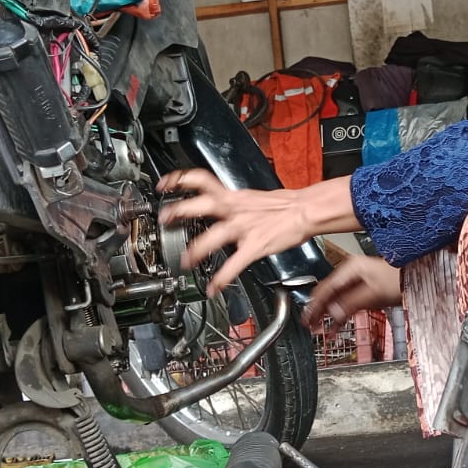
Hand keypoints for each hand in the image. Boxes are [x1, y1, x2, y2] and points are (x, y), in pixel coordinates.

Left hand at [156, 169, 315, 295]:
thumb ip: (232, 204)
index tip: (164, 185)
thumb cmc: (282, 206)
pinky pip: (234, 263)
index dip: (179, 180)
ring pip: (213, 236)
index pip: (201, 180)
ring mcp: (243, 228)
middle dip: (178, 212)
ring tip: (185, 262)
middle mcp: (234, 209)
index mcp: (232, 197)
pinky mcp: (254, 245)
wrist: (304, 211)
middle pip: (201, 205)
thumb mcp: (251, 198)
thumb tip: (219, 207)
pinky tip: (214, 287)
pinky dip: (222, 278)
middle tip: (164, 220)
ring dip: (196, 250)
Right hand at [301, 256, 401, 328]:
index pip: (325, 288)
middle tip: (309, 325)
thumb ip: (350, 304)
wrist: (416, 277)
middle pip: (327, 293)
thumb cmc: (399, 280)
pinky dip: (340, 313)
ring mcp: (356, 280)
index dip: (314, 305)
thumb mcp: (373, 294)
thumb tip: (332, 314)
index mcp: (350, 269)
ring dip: (327, 314)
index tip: (307, 318)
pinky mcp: (363, 289)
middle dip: (317, 310)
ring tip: (319, 328)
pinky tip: (335, 326)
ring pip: (335, 299)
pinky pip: (345, 302)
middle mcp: (350, 273)